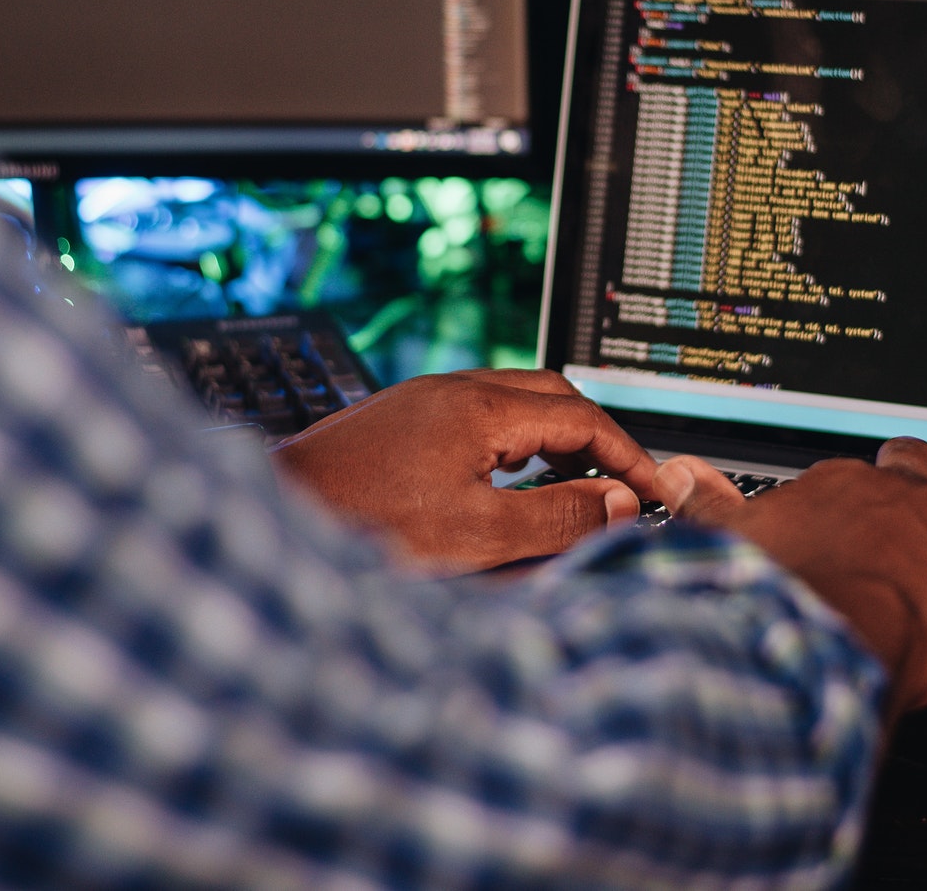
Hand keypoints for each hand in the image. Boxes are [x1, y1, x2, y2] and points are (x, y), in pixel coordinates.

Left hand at [273, 369, 656, 574]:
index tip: (653, 488)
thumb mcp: (476, 536)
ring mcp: (421, 399)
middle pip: (552, 394)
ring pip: (512, 400)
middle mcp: (451, 389)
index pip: (582, 416)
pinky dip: (510, 441)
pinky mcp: (398, 420)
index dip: (627, 454)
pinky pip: (476, 413)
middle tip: (620, 482)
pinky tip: (503, 482)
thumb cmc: (360, 524)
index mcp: (479, 408)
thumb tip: (618, 504)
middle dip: (595, 436)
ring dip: (551, 436)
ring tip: (572, 486)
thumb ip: (556, 518)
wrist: (273, 512)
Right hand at [650, 438, 926, 717]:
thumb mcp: (730, 540)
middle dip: (919, 473)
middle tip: (917, 479)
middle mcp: (899, 497)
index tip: (846, 501)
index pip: (847, 477)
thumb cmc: (780, 593)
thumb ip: (707, 507)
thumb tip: (676, 475)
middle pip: (917, 468)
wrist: (833, 631)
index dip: (851, 490)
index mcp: (837, 488)